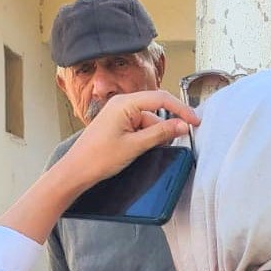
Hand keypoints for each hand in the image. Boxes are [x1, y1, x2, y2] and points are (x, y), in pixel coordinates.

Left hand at [0, 91, 197, 243]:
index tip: (195, 122)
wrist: (75, 171)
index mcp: (124, 103)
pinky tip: (144, 150)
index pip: (161, 99)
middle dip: (167, 126)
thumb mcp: (135, 146)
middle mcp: (121, 104)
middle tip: (180, 140)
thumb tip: (182, 126)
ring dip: (155, 135)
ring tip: (151, 152)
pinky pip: (139, 127)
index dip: (181, 110)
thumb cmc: (99, 158)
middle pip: (155, 110)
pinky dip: (146, 138)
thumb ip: (160, 133)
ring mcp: (118, 114)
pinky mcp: (117, 125)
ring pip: (148, 121)